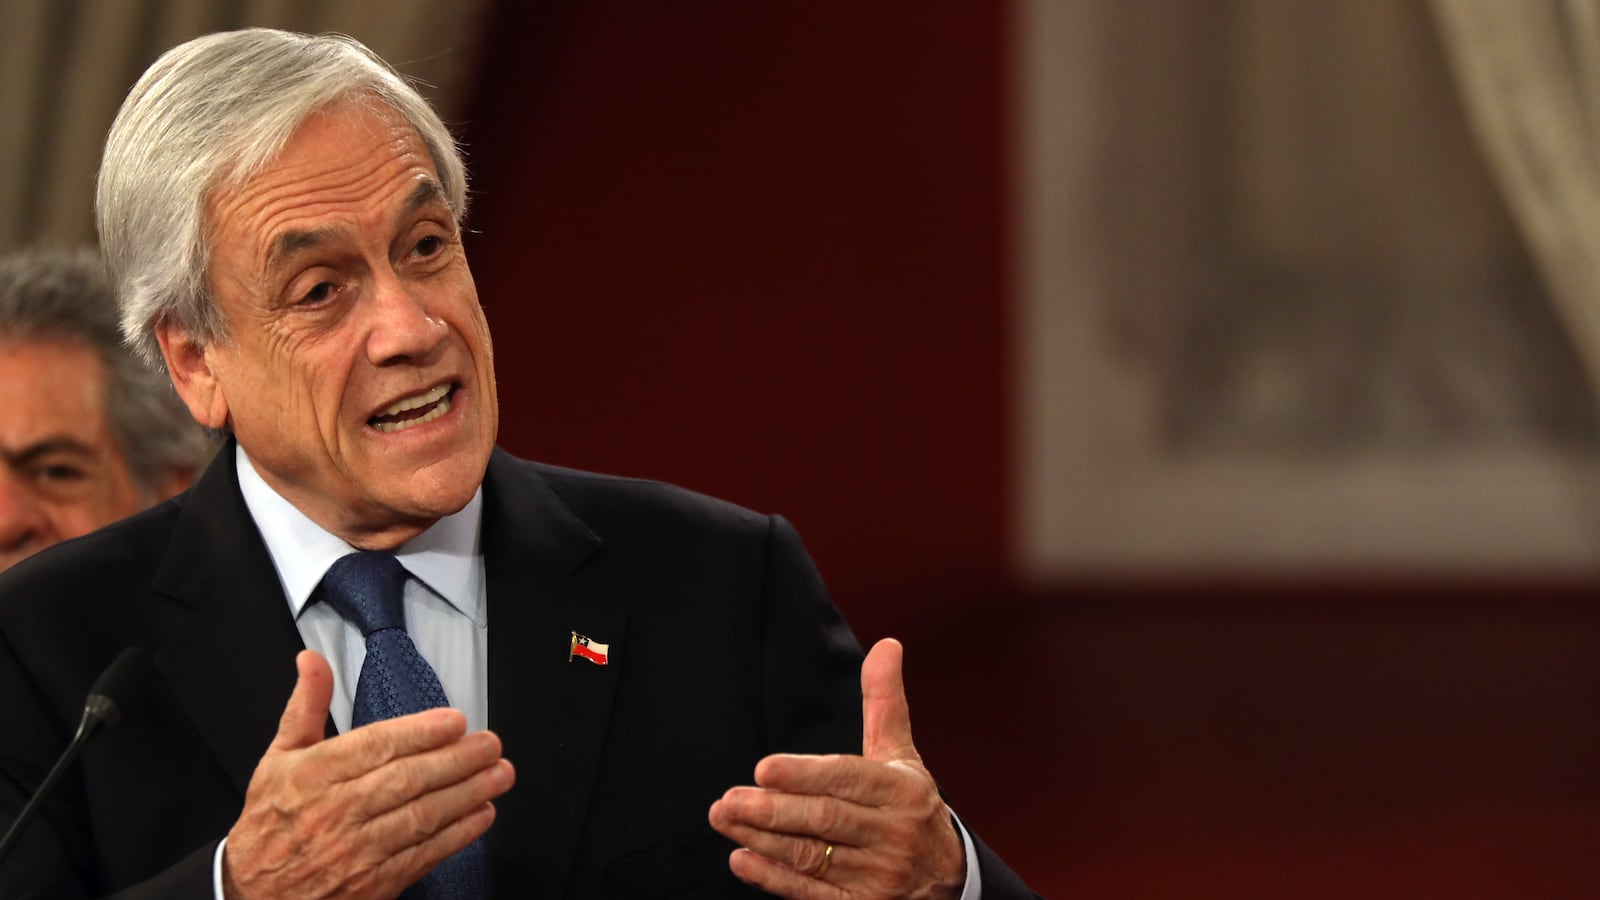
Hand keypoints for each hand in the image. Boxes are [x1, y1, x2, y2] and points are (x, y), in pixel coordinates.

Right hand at [222, 650, 513, 898]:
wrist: (253, 893)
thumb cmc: (269, 822)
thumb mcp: (278, 758)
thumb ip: (305, 707)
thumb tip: (313, 659)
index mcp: (313, 775)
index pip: (374, 747)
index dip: (419, 733)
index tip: (455, 721)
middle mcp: (336, 811)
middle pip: (406, 780)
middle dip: (456, 760)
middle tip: (490, 744)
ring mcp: (356, 851)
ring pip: (421, 817)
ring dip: (467, 794)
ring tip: (498, 774)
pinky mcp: (373, 883)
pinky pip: (422, 855)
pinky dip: (457, 835)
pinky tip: (482, 814)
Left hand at [708, 638, 965, 898]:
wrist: (946, 878)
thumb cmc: (909, 805)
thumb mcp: (903, 754)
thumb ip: (885, 702)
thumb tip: (887, 645)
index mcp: (901, 790)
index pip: (848, 779)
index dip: (805, 775)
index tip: (764, 769)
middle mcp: (892, 834)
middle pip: (825, 820)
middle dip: (773, 810)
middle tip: (729, 799)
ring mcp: (878, 876)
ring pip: (812, 857)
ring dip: (763, 840)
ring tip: (725, 820)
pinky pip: (812, 894)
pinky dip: (775, 879)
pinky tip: (743, 859)